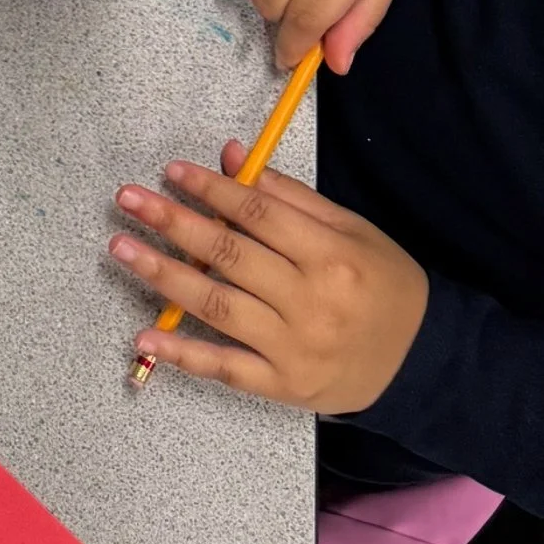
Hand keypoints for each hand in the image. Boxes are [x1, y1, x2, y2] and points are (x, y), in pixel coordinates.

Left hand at [111, 155, 425, 408]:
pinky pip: (225, 368)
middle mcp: (311, 302)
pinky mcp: (283, 386)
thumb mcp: (351, 230)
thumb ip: (289, 196)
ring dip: (163, 275)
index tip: (170, 171)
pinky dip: (182, 353)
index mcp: (332, 255)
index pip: (257, 214)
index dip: (210, 190)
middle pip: (229, 256)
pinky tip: (144, 335)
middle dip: (173, 224)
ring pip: (217, 306)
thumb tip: (231, 157)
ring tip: (121, 248)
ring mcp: (294, 348)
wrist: (422, 360)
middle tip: (128, 200)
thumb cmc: (382, 284)